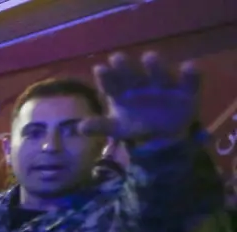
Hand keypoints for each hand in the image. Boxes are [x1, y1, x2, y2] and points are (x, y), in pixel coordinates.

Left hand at [82, 52, 199, 144]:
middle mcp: (142, 84)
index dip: (106, 77)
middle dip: (126, 67)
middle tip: (117, 57)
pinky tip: (189, 67)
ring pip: (159, 74)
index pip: (112, 83)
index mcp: (122, 91)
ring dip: (155, 66)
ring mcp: (163, 86)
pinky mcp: (185, 91)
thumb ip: (100, 126)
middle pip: (133, 74)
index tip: (99, 69)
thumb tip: (79, 128)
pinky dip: (191, 75)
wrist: (161, 135)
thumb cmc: (135, 125)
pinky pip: (190, 81)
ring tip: (148, 57)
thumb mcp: (116, 128)